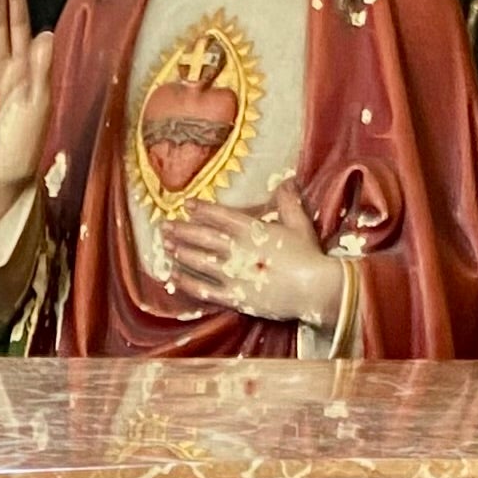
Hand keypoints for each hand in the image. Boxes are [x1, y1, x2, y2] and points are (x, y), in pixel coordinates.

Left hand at [161, 178, 341, 326]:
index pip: (220, 216)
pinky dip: (187, 282)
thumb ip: (288, 202)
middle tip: (164, 226)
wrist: (313, 288)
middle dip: (182, 230)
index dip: (201, 209)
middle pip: (203, 237)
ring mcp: (233, 274)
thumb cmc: (308, 255)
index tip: (186, 204)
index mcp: (252, 230)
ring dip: (181, 253)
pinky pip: (204, 289)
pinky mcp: (234, 296)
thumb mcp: (299, 224)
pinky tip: (174, 276)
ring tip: (166, 246)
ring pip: (199, 261)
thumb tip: (286, 180)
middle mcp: (237, 250)